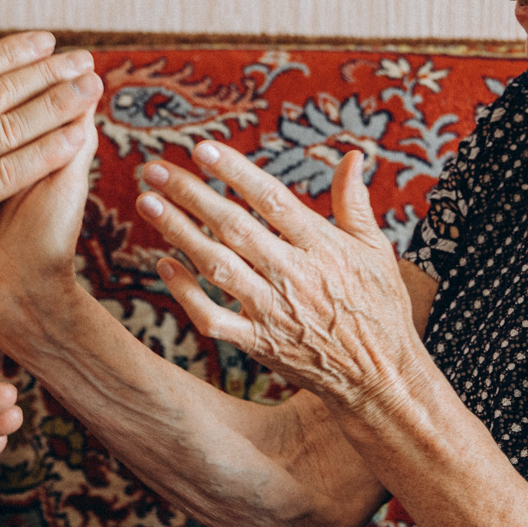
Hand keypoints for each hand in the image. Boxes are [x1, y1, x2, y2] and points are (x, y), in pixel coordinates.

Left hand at [136, 141, 423, 407]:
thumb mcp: (376, 251)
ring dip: (179, 233)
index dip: (236, 171)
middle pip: (235, 228)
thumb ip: (354, 202)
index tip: (203, 148)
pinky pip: (214, 318)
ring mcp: (273, 312)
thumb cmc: (379, 308)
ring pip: (218, 267)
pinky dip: (187, 294)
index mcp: (323, 247)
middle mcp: (295, 275)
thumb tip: (352, 155)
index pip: (272, 199)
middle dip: (191, 195)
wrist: (380, 378)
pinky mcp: (259, 344)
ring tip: (147, 203)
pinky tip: (164, 265)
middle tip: (154, 169)